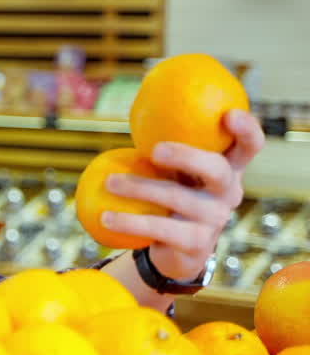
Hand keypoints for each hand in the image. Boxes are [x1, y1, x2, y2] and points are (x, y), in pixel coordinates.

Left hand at [101, 110, 265, 280]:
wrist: (175, 249)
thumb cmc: (172, 195)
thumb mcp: (175, 170)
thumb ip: (166, 143)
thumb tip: (138, 105)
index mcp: (229, 168)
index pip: (250, 146)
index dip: (248, 129)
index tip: (229, 114)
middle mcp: (228, 193)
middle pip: (217, 170)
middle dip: (188, 156)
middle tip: (156, 150)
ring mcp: (215, 219)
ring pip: (177, 198)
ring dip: (139, 188)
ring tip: (110, 182)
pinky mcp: (196, 244)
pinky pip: (159, 229)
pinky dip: (129, 222)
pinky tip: (105, 217)